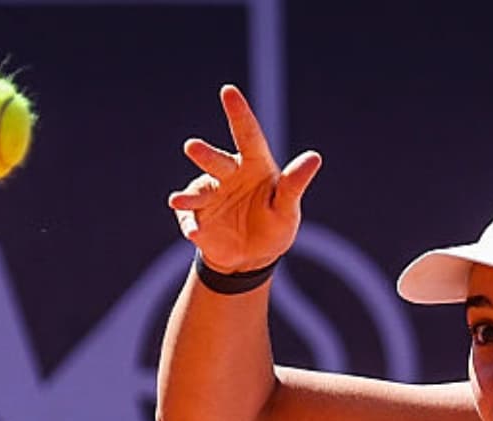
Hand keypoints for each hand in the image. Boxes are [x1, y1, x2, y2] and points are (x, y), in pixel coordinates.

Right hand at [168, 84, 322, 273]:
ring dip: (187, 197)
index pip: (247, 135)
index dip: (238, 113)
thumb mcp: (287, 208)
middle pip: (216, 161)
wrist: (250, 258)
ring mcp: (209, 195)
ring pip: (197, 192)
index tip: (228, 91)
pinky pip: (190, 219)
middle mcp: (228, 175)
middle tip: (192, 147)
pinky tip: (194, 232)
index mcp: (253, 165)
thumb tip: (314, 158)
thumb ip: (295, 184)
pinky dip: (190, 224)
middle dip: (204, 155)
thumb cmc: (274, 227)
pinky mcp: (195, 217)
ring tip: (177, 200)